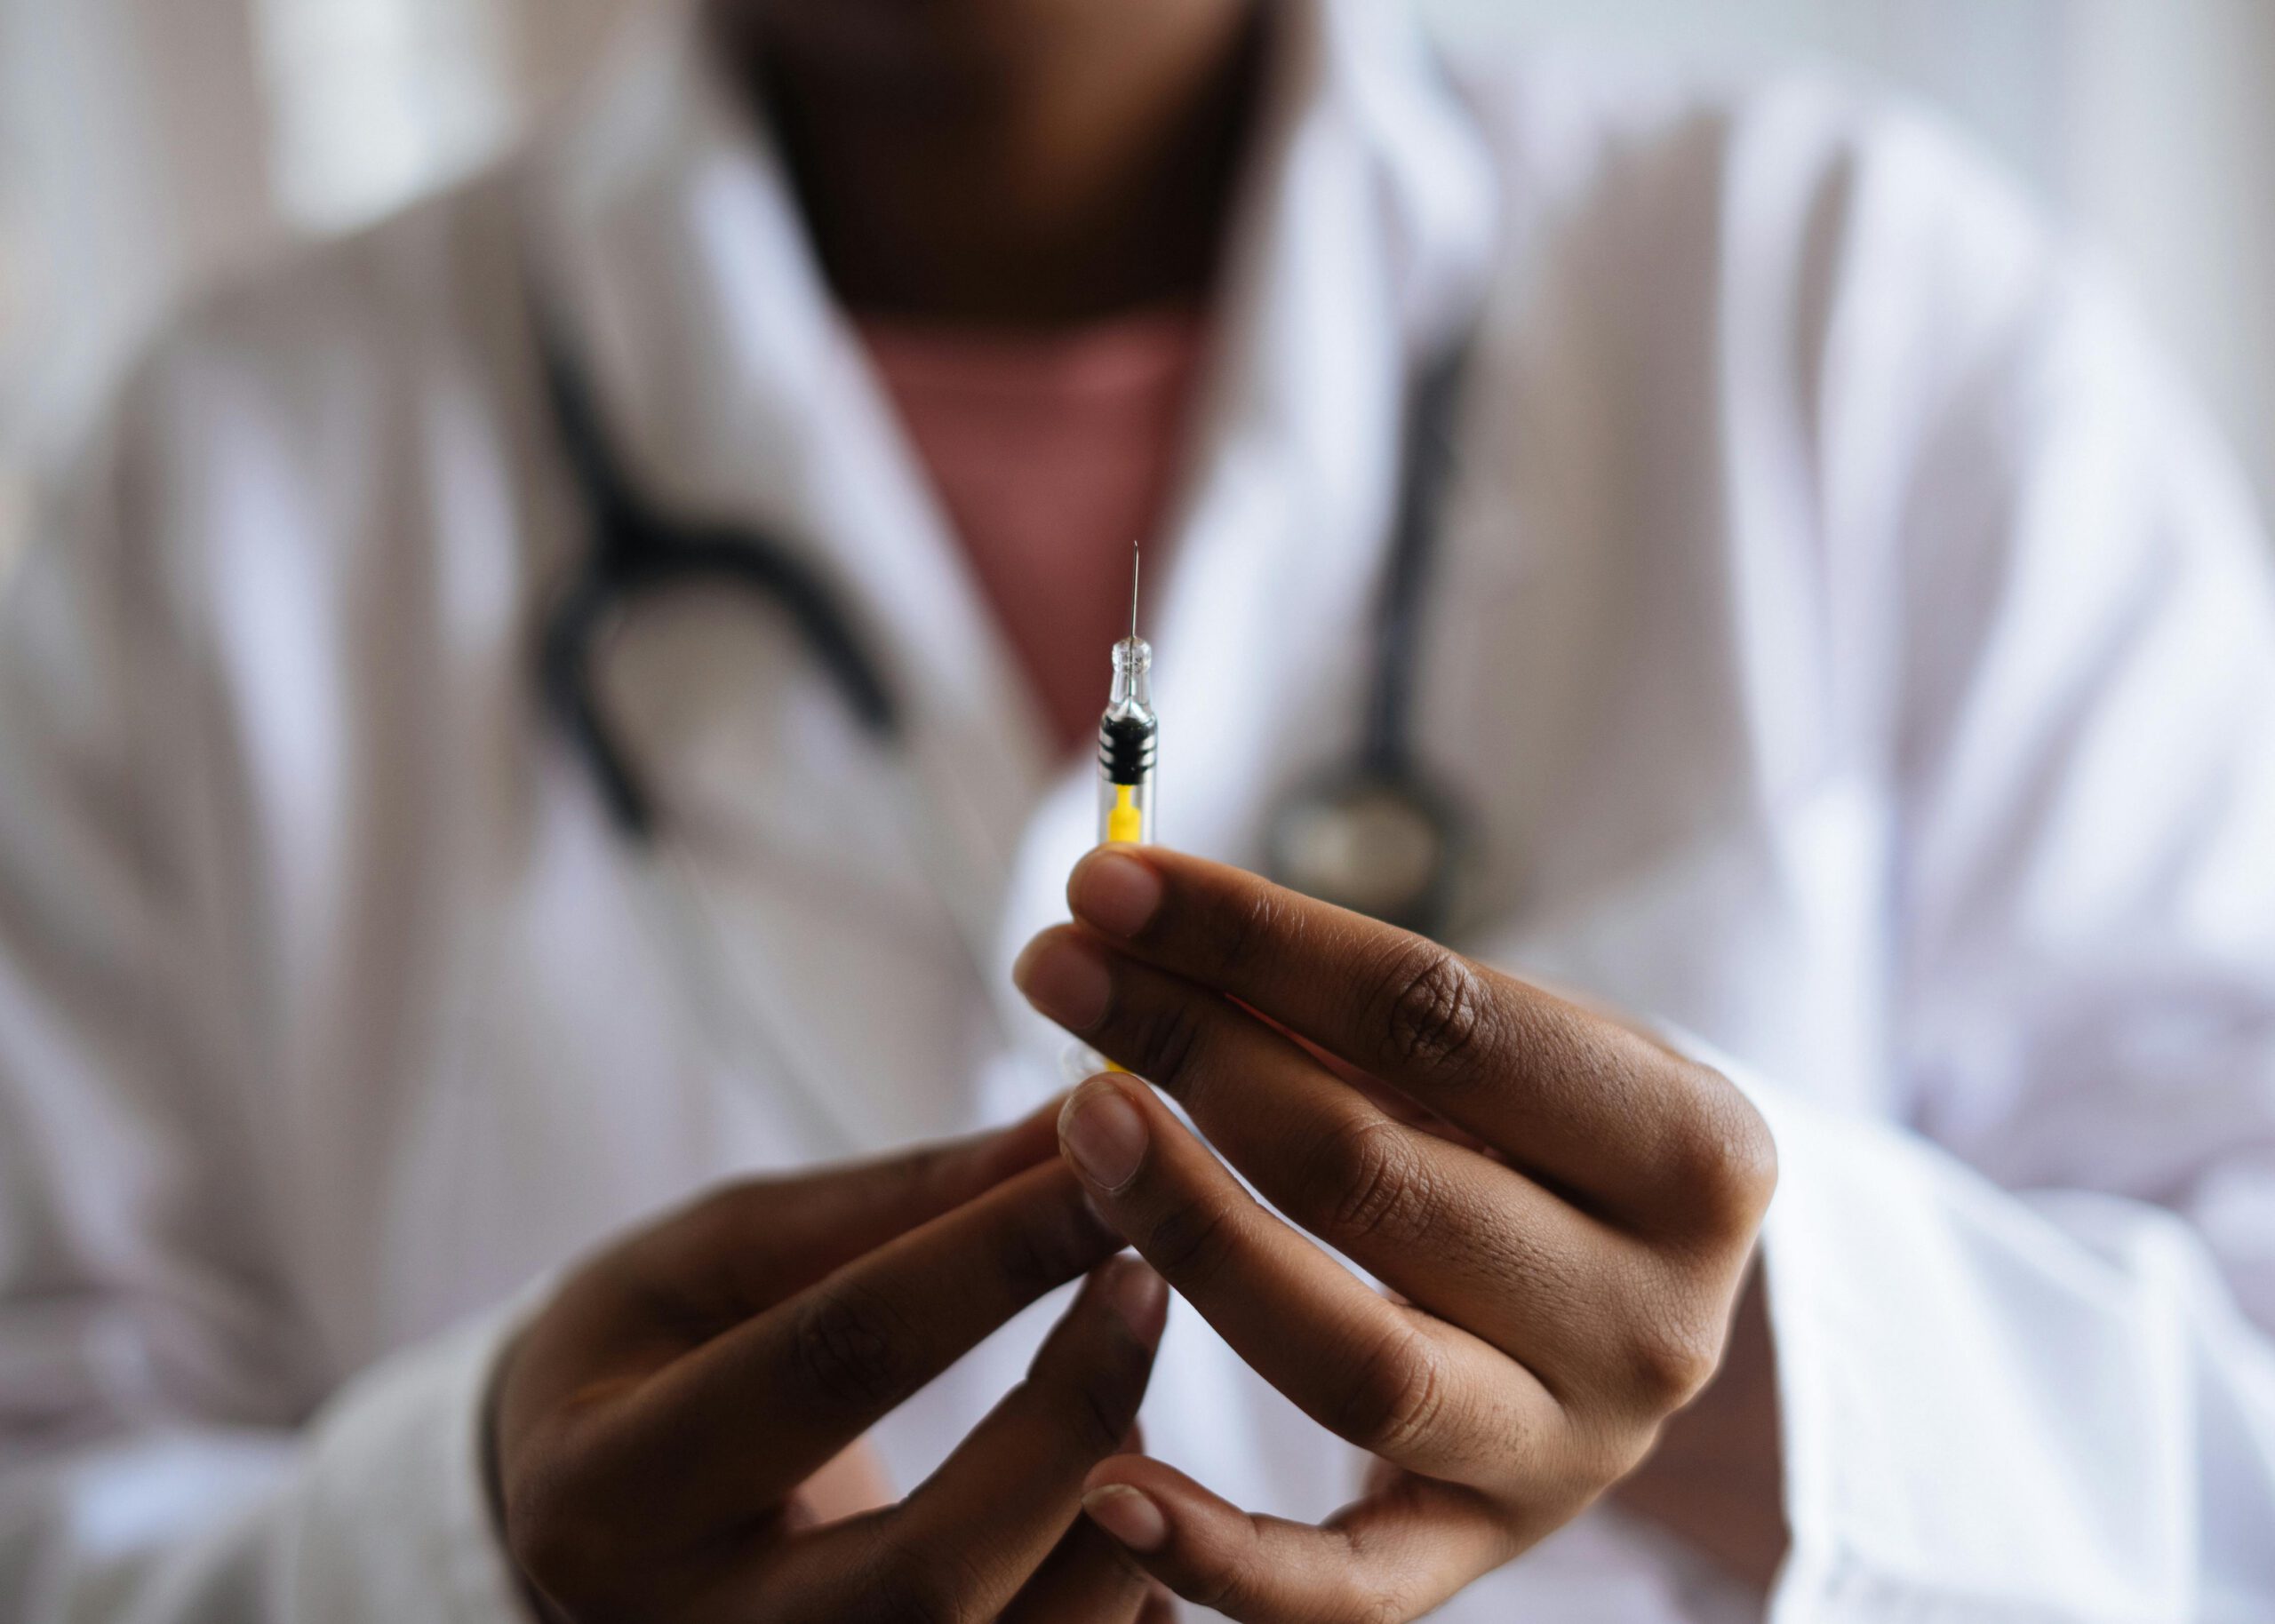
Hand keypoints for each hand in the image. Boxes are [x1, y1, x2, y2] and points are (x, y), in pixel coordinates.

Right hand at [490, 1103, 1175, 1622]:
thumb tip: (1070, 1125)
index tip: (1099, 1172)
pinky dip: (1120, 1600)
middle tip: (1145, 1284)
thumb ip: (894, 1200)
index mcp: (606, 1493)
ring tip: (1128, 1405)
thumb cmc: (649, 1357)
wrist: (586, 1524)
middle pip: (926, 1573)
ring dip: (1112, 1522)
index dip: (984, 1261)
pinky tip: (1126, 1508)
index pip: (828, 1367)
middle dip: (1068, 1418)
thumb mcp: (721, 1255)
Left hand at [1012, 849, 1777, 1621]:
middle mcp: (1652, 1319)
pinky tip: (1107, 1484)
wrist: (1645, 1307)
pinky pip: (1346, 1588)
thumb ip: (1361, 1006)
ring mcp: (1568, 1453)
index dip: (1257, 941)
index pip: (1439, 1018)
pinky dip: (1223, 1552)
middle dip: (1193, 1053)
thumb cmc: (1553, 1140)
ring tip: (1076, 1123)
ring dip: (1191, 1232)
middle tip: (1060, 974)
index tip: (1109, 881)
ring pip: (1353, 1361)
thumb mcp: (1520, 1049)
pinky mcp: (1480, 1552)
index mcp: (1692, 1151)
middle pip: (1375, 1174)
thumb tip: (1145, 926)